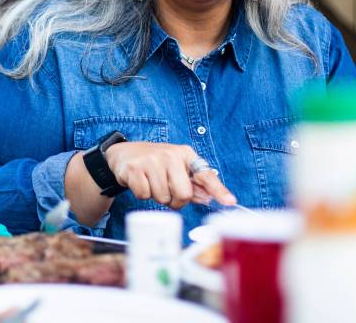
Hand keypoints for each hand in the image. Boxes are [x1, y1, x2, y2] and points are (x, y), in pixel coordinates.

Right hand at [104, 142, 236, 208]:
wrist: (124, 154)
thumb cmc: (154, 163)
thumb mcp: (175, 168)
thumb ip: (193, 184)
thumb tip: (208, 198)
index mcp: (184, 154)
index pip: (205, 174)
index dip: (218, 190)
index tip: (230, 202)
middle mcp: (170, 155)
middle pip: (183, 194)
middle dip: (175, 200)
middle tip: (167, 191)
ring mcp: (152, 160)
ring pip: (163, 197)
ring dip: (157, 197)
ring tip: (151, 182)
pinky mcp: (135, 168)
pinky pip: (145, 196)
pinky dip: (142, 194)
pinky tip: (140, 181)